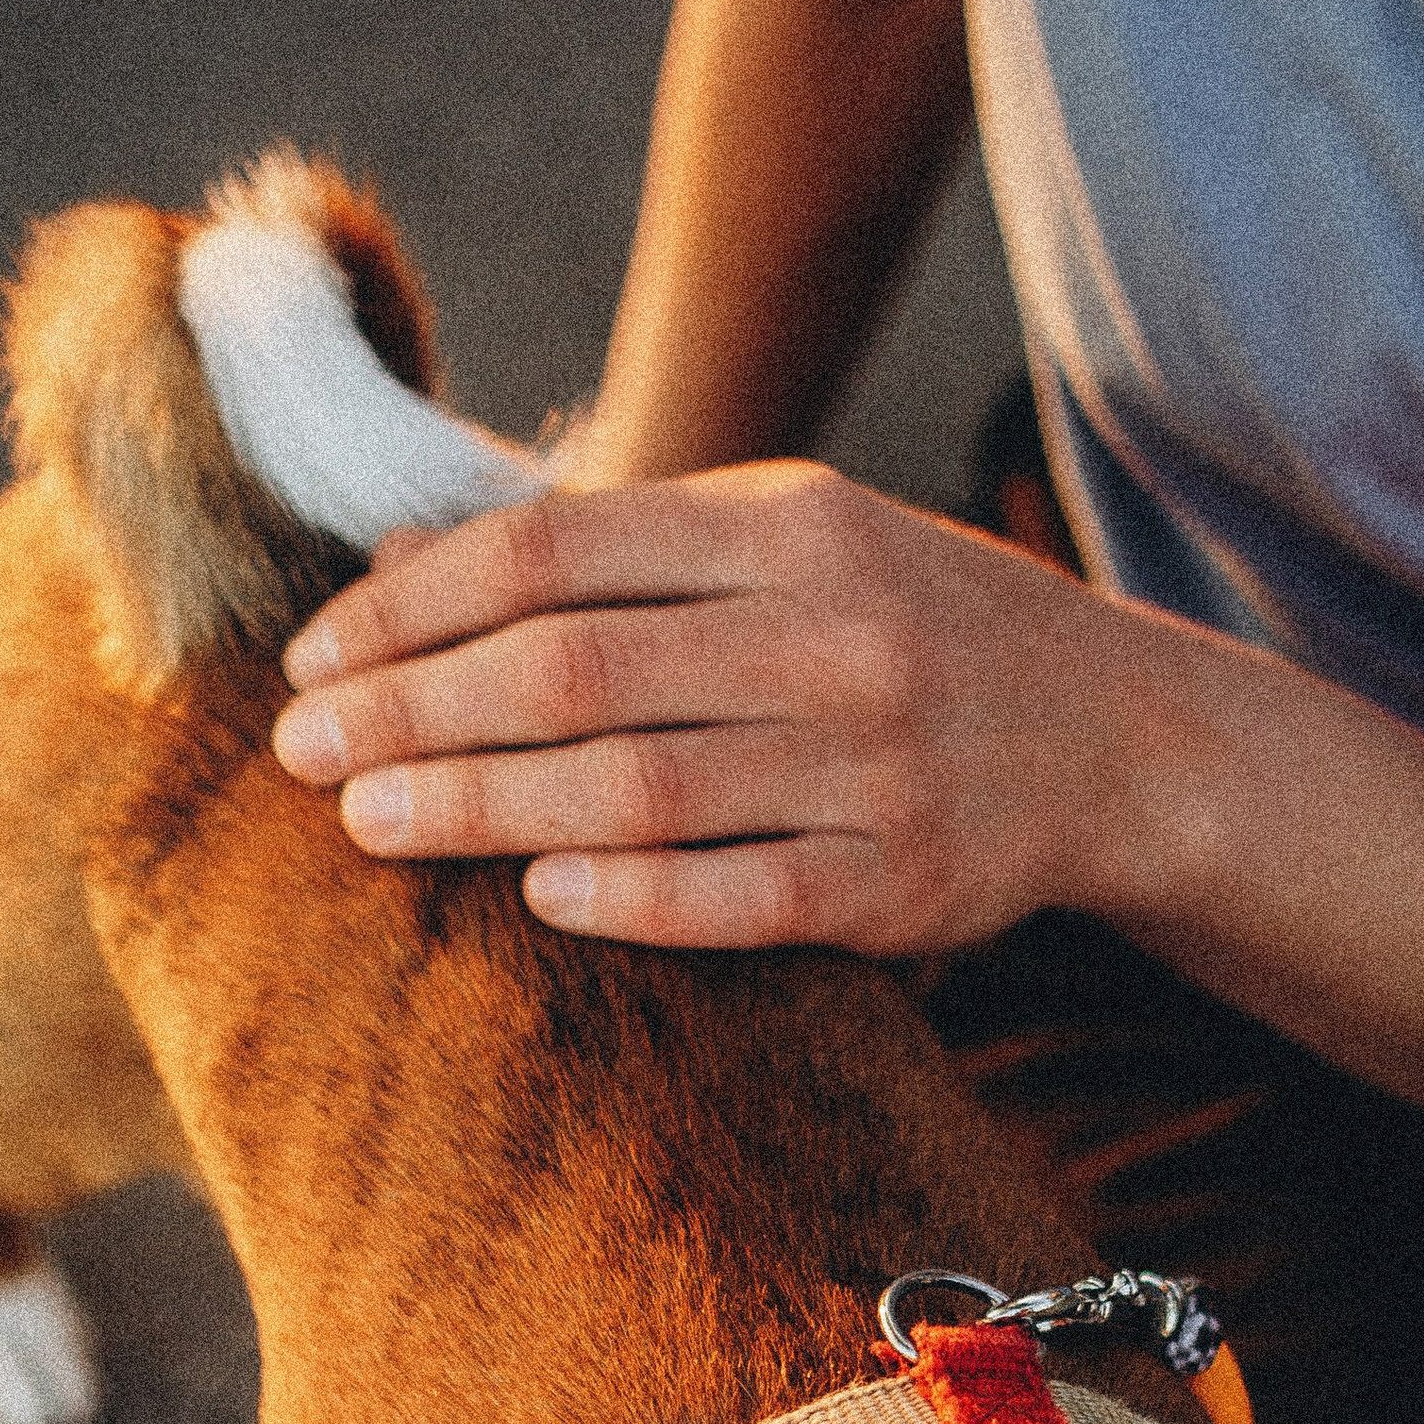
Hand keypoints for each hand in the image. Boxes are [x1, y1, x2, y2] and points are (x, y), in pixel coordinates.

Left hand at [270, 461, 1130, 953]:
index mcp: (790, 524)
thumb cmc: (911, 627)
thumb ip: (622, 546)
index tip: (314, 657)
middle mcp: (832, 633)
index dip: (411, 605)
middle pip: (570, 672)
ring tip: (370, 821)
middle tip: (301, 754)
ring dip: (479, 806)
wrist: (1122, 738)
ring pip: (635, 789)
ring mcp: (873, 764)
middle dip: (411, 712)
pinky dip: (630, 899)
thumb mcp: (794, 537)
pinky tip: (538, 896)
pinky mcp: (903, 882)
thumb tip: (406, 557)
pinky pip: (742, 896)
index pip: (553, 549)